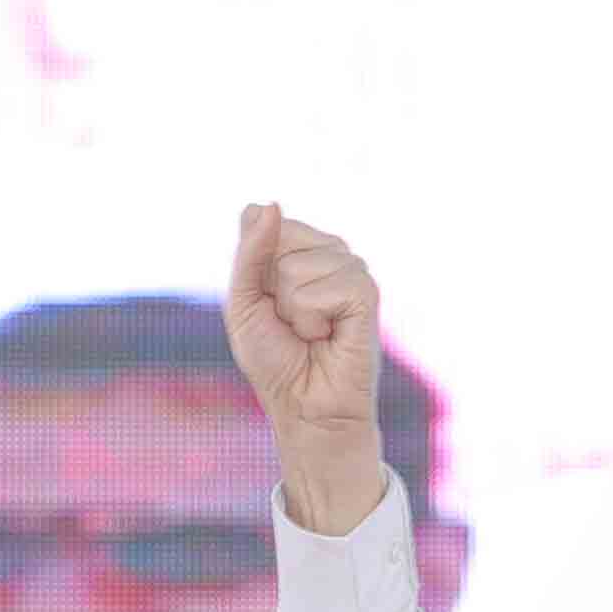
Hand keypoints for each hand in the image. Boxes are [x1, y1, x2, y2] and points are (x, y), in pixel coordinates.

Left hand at [224, 200, 388, 536]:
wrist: (304, 408)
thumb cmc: (275, 360)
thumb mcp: (244, 303)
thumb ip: (250, 253)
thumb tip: (267, 203)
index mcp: (301, 248)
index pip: (265, 222)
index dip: (254, 271)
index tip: (267, 306)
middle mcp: (330, 252)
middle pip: (280, 240)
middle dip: (272, 291)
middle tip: (290, 324)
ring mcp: (352, 270)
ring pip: (300, 267)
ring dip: (293, 310)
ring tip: (311, 334)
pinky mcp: (368, 293)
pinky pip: (325, 288)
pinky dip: (313, 319)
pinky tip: (328, 336)